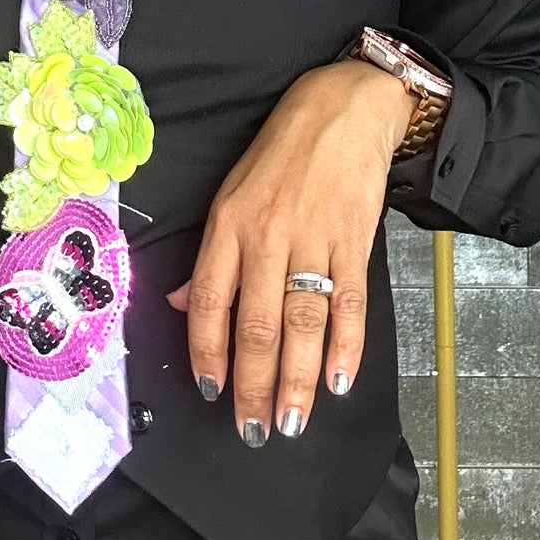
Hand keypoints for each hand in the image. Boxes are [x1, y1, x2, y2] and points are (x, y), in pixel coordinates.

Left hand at [165, 59, 412, 443]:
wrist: (342, 109)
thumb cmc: (280, 154)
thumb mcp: (230, 194)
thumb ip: (211, 257)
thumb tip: (184, 305)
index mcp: (228, 225)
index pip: (212, 301)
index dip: (210, 353)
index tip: (212, 393)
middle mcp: (268, 236)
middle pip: (257, 324)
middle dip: (254, 385)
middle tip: (254, 430)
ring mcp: (314, 240)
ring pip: (303, 322)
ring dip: (298, 379)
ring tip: (293, 422)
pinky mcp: (355, 241)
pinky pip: (350, 303)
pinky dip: (347, 346)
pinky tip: (340, 381)